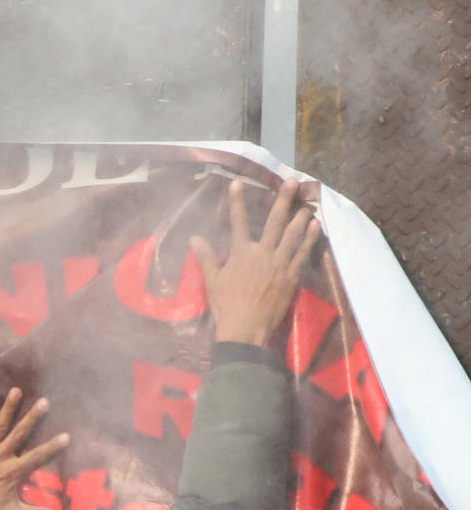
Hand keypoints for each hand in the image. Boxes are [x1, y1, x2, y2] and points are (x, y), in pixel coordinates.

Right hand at [189, 178, 320, 347]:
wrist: (246, 328)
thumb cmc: (226, 305)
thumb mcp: (212, 280)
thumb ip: (206, 256)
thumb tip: (194, 238)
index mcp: (240, 253)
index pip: (237, 221)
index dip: (236, 201)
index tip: (237, 183)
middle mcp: (262, 253)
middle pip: (274, 222)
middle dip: (283, 200)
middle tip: (293, 182)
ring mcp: (279, 264)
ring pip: (293, 234)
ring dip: (301, 216)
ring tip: (308, 202)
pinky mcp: (291, 276)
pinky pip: (302, 253)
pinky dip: (309, 239)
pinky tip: (315, 227)